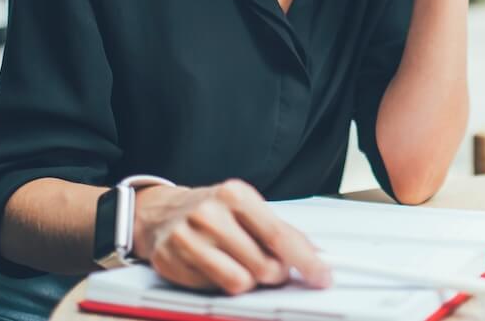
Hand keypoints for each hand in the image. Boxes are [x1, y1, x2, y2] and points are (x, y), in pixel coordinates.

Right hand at [131, 179, 331, 294]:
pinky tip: (215, 267)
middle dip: (275, 274)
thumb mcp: (248, 208)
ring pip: (239, 283)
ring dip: (249, 282)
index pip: (279, 236)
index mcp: (235, 194)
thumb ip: (281, 232)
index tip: (322, 276)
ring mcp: (187, 238)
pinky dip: (220, 284)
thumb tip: (317, 257)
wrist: (162, 211)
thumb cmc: (214, 210)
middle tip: (272, 269)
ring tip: (243, 267)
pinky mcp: (170, 261)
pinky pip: (212, 290)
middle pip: (263, 266)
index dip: (306, 261)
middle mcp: (210, 214)